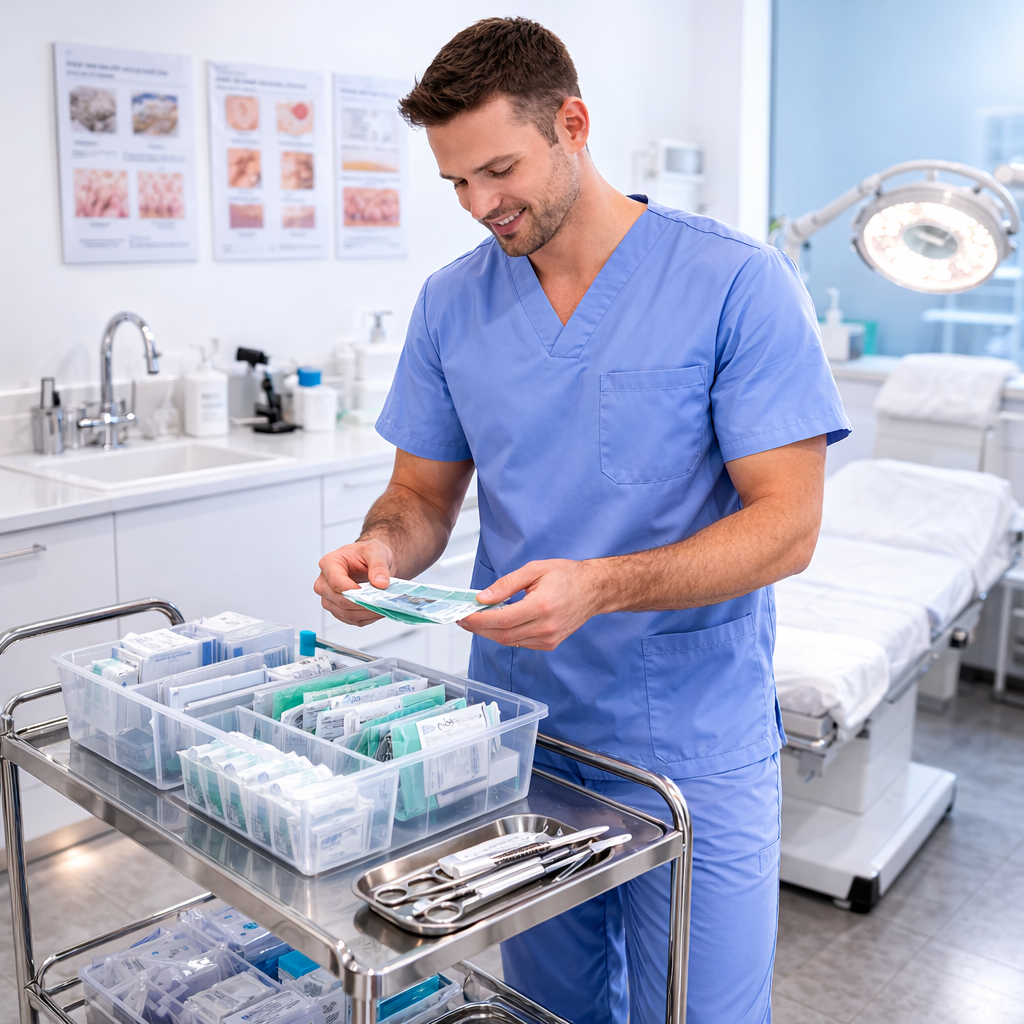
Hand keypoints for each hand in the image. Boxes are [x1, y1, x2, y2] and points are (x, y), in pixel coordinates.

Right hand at [315, 538, 395, 625]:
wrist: (372, 561)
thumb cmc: (368, 554)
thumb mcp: (376, 552)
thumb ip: (378, 567)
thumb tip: (380, 583)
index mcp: (329, 563)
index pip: (335, 581)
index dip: (352, 589)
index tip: (369, 592)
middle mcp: (325, 582)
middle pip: (339, 600)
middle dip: (362, 603)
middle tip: (382, 602)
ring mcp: (330, 598)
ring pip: (344, 613)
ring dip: (366, 613)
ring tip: (383, 607)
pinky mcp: (338, 609)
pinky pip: (351, 619)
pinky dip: (366, 618)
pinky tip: (378, 611)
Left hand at [458, 559, 604, 650]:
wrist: (594, 590)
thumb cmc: (567, 576)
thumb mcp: (534, 570)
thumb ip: (506, 584)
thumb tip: (483, 598)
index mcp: (541, 606)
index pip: (502, 619)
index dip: (479, 620)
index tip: (463, 616)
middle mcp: (546, 626)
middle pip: (503, 634)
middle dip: (479, 628)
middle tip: (463, 619)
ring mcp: (549, 638)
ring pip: (510, 642)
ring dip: (490, 632)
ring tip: (477, 620)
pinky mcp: (550, 644)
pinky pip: (521, 643)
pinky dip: (506, 635)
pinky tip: (498, 624)